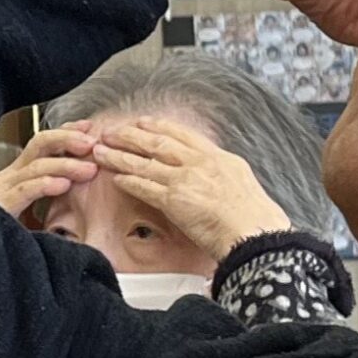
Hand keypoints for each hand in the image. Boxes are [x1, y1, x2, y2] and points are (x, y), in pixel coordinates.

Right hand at [0, 125, 97, 218]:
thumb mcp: (32, 212)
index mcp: (18, 176)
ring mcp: (1, 190)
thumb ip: (50, 197)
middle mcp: (9, 177)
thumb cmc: (3, 235)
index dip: (66, 133)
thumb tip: (78, 188)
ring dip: (66, 165)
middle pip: (39, 145)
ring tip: (90, 169)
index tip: (90, 128)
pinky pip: (22, 191)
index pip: (43, 145)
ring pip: (35, 166)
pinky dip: (44, 185)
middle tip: (93, 143)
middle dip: (67, 139)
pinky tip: (63, 185)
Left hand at [90, 118, 291, 261]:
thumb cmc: (256, 220)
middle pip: (159, 143)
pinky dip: (128, 181)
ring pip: (145, 162)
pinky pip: (144, 187)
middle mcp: (201, 163)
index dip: (160, 127)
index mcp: (219, 158)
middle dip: (132, 135)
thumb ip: (224, 175)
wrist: (257, 235)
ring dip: (120, 156)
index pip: (184, 135)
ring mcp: (186, 180)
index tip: (144, 122)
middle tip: (113, 131)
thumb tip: (217, 177)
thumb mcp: (243, 185)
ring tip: (101, 151)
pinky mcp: (175, 200)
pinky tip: (115, 178)